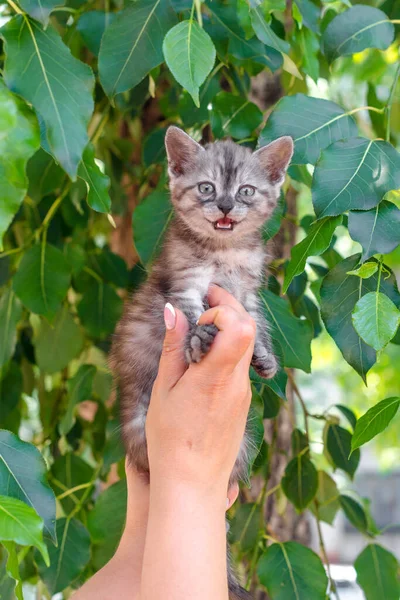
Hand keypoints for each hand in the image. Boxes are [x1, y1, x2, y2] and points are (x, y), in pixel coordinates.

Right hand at [146, 285, 255, 494]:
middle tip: (205, 299)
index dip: (223, 308)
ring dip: (229, 328)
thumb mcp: (164, 389)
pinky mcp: (244, 403)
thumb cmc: (171, 439)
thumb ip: (173, 347)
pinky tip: (206, 359)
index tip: (199, 314)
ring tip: (201, 329)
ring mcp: (244, 393)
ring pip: (247, 346)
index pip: (241, 325)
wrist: (193, 485)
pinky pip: (241, 366)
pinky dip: (228, 351)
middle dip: (229, 306)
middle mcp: (237, 382)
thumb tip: (174, 309)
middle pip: (249, 328)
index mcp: (215, 375)